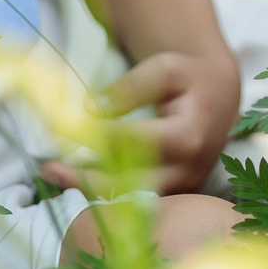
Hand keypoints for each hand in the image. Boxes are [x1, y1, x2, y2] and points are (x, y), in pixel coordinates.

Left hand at [38, 50, 229, 192]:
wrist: (219, 98)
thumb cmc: (190, 79)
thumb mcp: (164, 68)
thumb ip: (129, 88)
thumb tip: (89, 111)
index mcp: (189, 136)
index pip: (134, 141)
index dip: (95, 136)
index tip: (61, 129)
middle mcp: (187, 170)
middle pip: (130, 183)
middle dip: (85, 178)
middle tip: (48, 168)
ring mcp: (182, 187)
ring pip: (130, 198)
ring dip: (89, 189)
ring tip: (55, 175)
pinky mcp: (175, 195)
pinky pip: (136, 199)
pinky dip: (105, 190)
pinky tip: (77, 178)